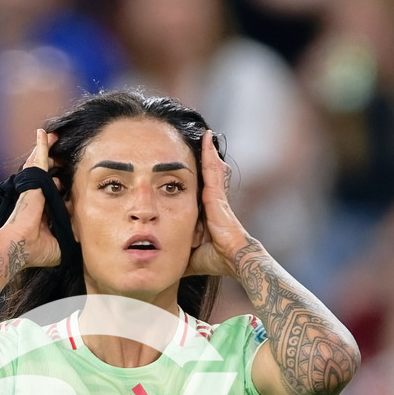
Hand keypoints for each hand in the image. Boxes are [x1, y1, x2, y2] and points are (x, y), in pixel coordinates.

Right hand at [1, 129, 61, 269]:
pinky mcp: (34, 180)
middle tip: (65, 154)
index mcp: (44, 209)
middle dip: (57, 163)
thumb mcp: (60, 245)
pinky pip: (39, 158)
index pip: (57, 193)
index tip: (71, 182)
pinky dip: (41, 145)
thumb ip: (71, 238)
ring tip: (56, 137)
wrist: (19, 247)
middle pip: (50, 175)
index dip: (64, 186)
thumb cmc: (35, 250)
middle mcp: (39, 196)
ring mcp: (35, 187)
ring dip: (49, 150)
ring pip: (44, 164)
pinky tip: (44, 133)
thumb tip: (82, 237)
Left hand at [185, 130, 249, 278]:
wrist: (234, 259)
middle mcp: (211, 202)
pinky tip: (205, 138)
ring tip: (199, 132)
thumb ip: (176, 254)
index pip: (195, 191)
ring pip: (209, 168)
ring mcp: (216, 197)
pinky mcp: (217, 195)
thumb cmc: (215, 259)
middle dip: (198, 160)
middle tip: (189, 141)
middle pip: (203, 176)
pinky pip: (212, 170)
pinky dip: (209, 154)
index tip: (182, 168)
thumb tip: (159, 262)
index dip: (189, 179)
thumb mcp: (188, 255)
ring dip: (204, 151)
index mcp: (205, 213)